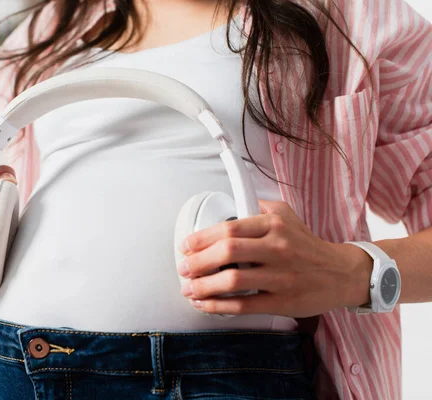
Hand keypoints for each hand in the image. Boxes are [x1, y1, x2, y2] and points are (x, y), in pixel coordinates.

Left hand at [176, 200, 371, 317]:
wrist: (340, 273)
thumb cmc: (306, 245)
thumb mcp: (287, 215)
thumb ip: (258, 207)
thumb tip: (228, 206)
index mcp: (274, 225)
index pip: (230, 228)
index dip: (202, 238)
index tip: (186, 246)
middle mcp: (278, 248)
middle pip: (227, 252)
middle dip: (198, 262)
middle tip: (183, 269)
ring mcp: (281, 276)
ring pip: (233, 280)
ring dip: (204, 286)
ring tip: (189, 289)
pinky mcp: (283, 301)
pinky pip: (244, 305)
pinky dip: (220, 306)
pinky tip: (206, 305)